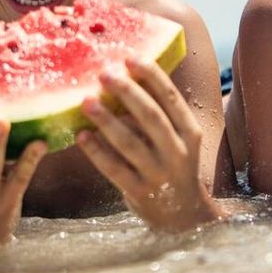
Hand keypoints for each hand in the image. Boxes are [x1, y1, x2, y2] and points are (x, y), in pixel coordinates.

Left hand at [78, 59, 221, 231]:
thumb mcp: (179, 139)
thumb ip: (159, 114)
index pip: (171, 98)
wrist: (184, 215)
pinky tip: (81, 136)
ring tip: (86, 102)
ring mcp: (159, 174)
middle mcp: (178, 152)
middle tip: (104, 73)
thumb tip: (125, 76)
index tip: (130, 57)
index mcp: (190, 132)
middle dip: (127, 92)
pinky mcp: (140, 192)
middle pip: (151, 117)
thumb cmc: (174, 165)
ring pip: (130, 143)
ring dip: (106, 120)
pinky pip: (115, 169)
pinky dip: (97, 152)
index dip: (151, 76)